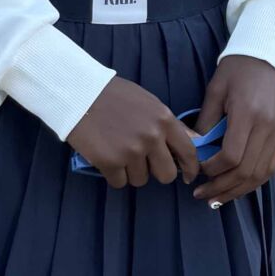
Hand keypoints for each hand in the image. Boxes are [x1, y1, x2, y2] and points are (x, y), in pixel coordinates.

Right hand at [67, 78, 200, 189]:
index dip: (190, 168)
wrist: (80, 93)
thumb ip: (169, 125)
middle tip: (143, 163)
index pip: (188, 152)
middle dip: (156, 172)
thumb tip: (194, 140)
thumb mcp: (149, 103)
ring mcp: (131, 151)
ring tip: (118, 152)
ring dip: (131, 172)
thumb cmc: (114, 96)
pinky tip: (106, 157)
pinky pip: (119, 182)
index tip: (187, 177)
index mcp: (164, 120)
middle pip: (167, 175)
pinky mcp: (111, 162)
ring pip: (141, 180)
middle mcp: (151, 137)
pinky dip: (113, 174)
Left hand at [191, 56, 274, 206]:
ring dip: (238, 190)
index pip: (231, 156)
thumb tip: (194, 150)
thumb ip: (206, 122)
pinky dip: (254, 181)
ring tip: (218, 198)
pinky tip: (238, 187)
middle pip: (246, 171)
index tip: (198, 171)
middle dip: (222, 187)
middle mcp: (267, 126)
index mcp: (248, 113)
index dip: (213, 170)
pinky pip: (271, 167)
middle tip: (202, 195)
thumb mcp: (216, 90)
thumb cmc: (238, 69)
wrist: (269, 55)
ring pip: (260, 174)